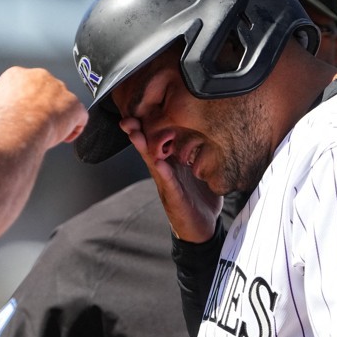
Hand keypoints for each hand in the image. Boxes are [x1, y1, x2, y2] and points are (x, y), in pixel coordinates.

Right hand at [0, 67, 86, 146]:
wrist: (17, 129)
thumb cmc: (0, 123)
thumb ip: (3, 106)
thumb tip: (1, 118)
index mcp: (17, 74)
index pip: (26, 86)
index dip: (27, 103)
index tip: (25, 116)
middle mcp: (40, 76)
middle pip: (47, 91)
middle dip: (45, 107)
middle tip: (38, 125)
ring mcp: (60, 89)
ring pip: (64, 102)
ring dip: (60, 117)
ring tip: (50, 133)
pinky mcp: (74, 104)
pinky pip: (80, 116)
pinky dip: (75, 127)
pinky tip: (65, 137)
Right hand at [120, 116, 221, 241]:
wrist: (203, 228)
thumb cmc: (199, 198)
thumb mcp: (199, 170)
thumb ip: (198, 151)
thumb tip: (208, 129)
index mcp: (172, 163)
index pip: (157, 140)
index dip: (147, 125)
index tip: (138, 109)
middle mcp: (165, 172)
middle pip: (148, 149)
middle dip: (137, 133)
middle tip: (127, 119)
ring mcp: (167, 185)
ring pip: (153, 164)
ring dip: (143, 149)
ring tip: (136, 135)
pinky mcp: (175, 199)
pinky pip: (169, 184)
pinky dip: (163, 174)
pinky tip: (159, 164)